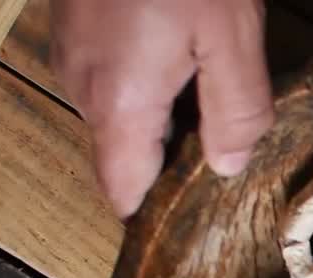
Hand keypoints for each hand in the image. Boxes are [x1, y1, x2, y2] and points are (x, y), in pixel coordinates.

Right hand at [51, 0, 273, 217]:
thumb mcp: (232, 35)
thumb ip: (236, 109)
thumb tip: (229, 167)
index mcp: (120, 104)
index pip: (123, 192)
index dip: (159, 213)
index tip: (201, 218)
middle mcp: (84, 85)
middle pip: (127, 153)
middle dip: (177, 158)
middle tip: (235, 150)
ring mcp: (75, 52)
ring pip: (123, 112)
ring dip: (168, 114)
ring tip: (220, 98)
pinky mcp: (80, 24)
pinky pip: (114, 76)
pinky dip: (152, 80)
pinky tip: (193, 56)